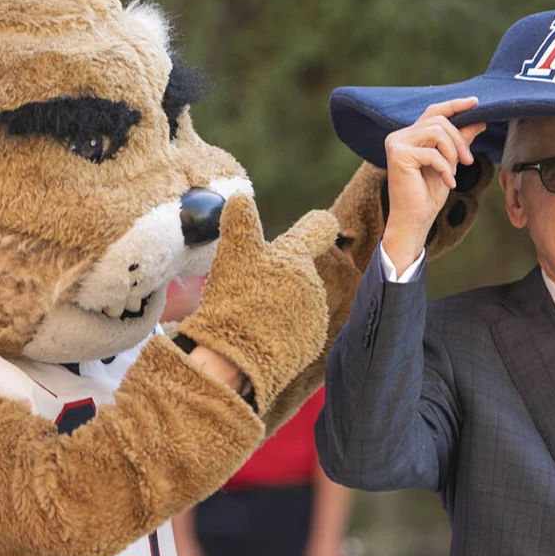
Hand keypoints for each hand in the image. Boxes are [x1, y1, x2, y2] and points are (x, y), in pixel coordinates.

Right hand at [178, 196, 337, 413]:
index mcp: (296, 256)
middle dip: (280, 280)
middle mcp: (313, 283)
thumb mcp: (233, 256)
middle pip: (297, 274)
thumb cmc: (234, 301)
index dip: (318, 224)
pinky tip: (263, 338)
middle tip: (250, 293)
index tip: (321, 223)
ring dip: (281, 308)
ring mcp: (316, 314)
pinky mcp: (313, 342)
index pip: (319, 228)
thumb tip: (240, 196)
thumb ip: (240, 223)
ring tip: (252, 319)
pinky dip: (285, 333)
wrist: (238, 358)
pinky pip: (300, 331)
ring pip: (298, 303)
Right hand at [382, 97, 485, 271]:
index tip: (476, 102)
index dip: (455, 105)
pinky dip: (445, 168)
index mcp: (409, 135)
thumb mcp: (450, 163)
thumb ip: (459, 141)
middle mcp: (399, 136)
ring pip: (437, 132)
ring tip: (454, 172)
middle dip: (459, 140)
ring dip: (453, 153)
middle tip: (468, 161)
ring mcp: (396, 144)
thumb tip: (478, 120)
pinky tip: (448, 182)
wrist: (415, 220)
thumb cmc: (428, 194)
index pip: (434, 112)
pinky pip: (433, 153)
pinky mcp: (398, 155)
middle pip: (439, 121)